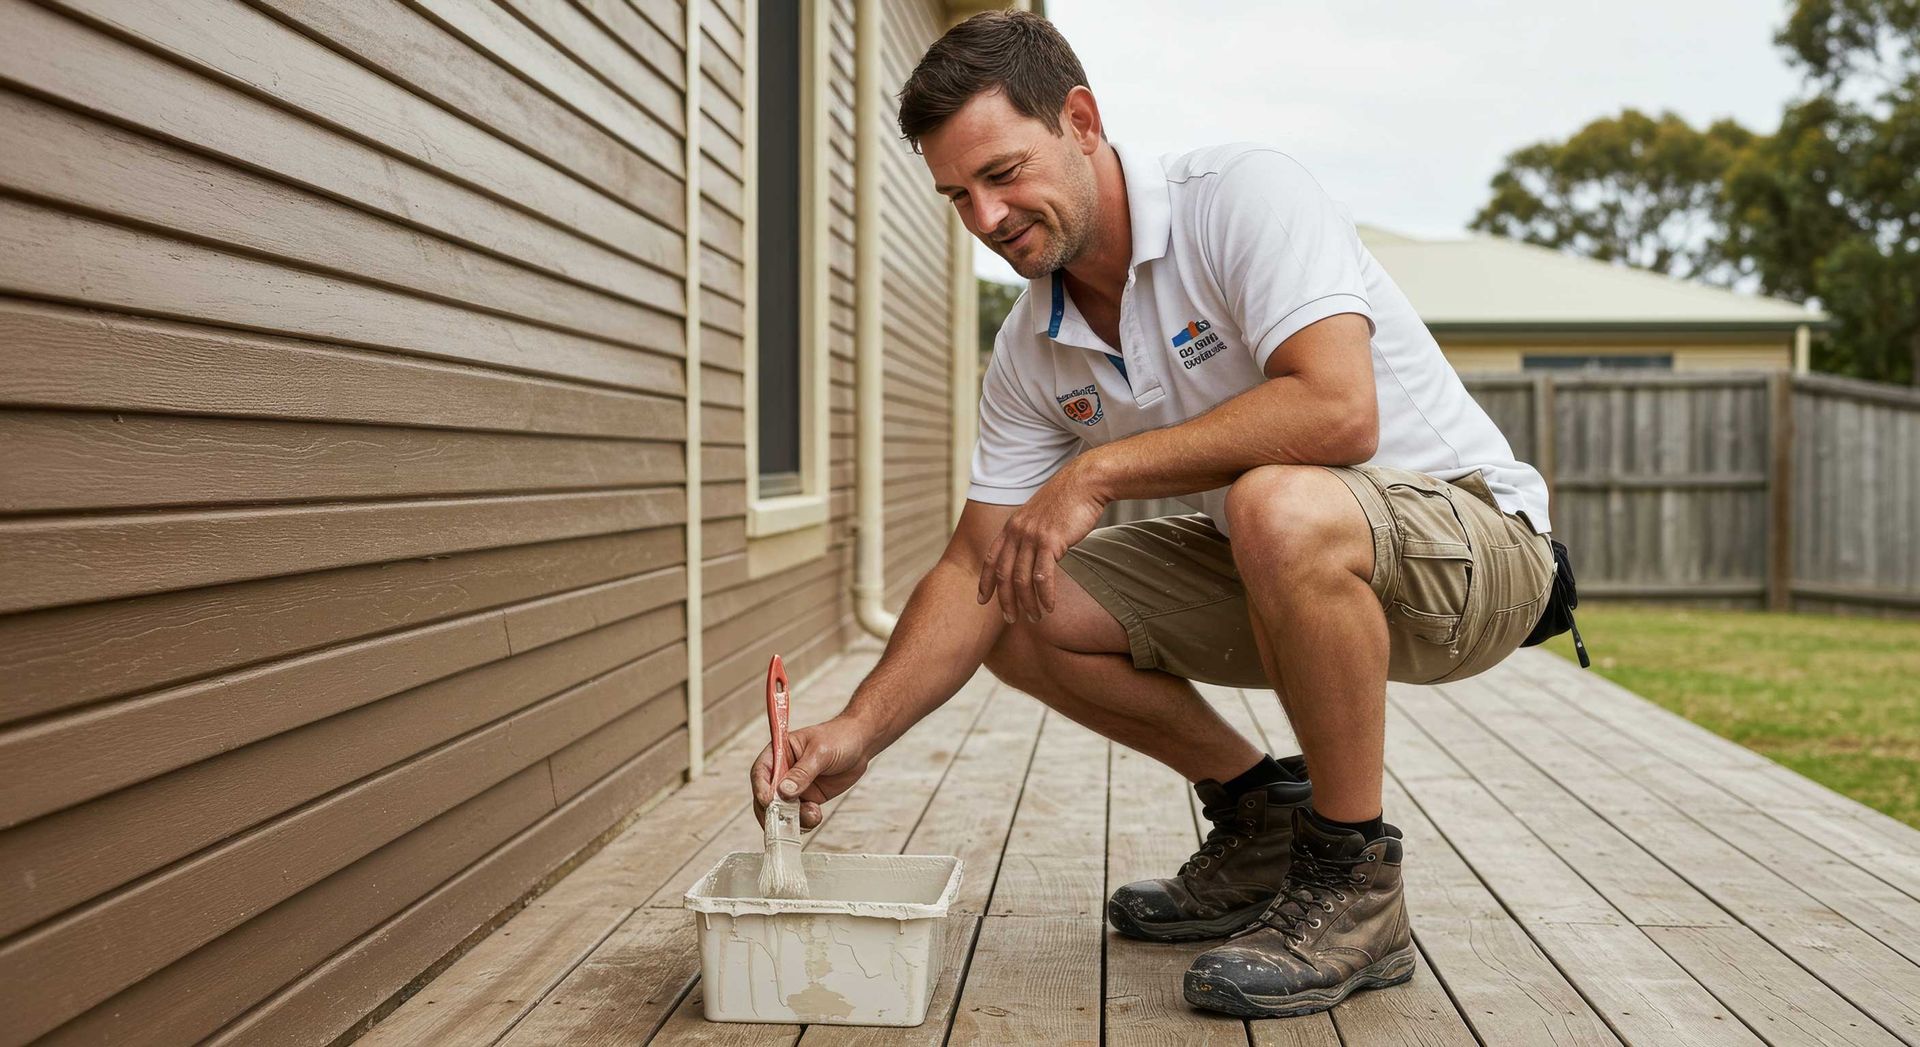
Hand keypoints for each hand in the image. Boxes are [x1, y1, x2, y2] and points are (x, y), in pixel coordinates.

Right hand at [750, 714, 874, 829]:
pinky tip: (816, 815)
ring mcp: (794, 787)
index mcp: (779, 752)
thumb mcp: (820, 752)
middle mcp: (783, 771)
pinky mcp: (807, 798)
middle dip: (772, 811)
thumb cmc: (839, 737)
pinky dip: (804, 821)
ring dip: (792, 818)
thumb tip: (784, 791)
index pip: (761, 771)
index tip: (768, 801)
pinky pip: (798, 815)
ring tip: (812, 813)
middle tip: (783, 820)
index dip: (760, 788)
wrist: (860, 745)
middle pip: (766, 796)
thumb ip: (802, 773)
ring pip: (782, 810)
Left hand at [978, 457, 1108, 623]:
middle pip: (1003, 574)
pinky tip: (1049, 606)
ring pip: (1022, 579)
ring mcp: (1032, 537)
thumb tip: (1033, 555)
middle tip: (1011, 619)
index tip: (981, 600)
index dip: (985, 581)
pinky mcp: (1051, 542)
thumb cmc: (1068, 500)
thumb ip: (1032, 534)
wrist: (1085, 482)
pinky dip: (1045, 596)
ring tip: (1035, 617)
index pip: (991, 558)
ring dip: (1027, 603)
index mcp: (1012, 526)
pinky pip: (1043, 577)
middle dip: (1005, 601)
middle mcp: (1017, 532)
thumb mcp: (1041, 515)